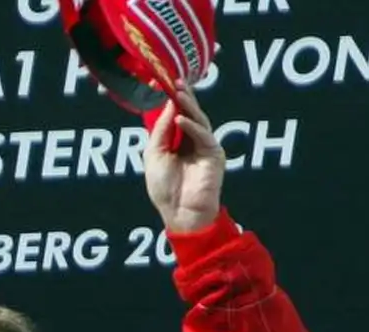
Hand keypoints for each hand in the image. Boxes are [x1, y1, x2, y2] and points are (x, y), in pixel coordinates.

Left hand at [144, 81, 225, 233]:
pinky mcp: (214, 154)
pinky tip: (181, 118)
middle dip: (183, 96)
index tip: (162, 82)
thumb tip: (169, 105)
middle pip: (190, 112)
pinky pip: (204, 135)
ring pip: (199, 119)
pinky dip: (192, 126)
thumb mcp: (154, 155)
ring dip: (189, 105)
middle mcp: (192, 141)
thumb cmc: (164, 189)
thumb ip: (161, 130)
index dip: (171, 99)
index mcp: (177, 141)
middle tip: (176, 80)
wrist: (179, 213)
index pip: (176, 114)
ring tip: (178, 92)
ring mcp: (205, 146)